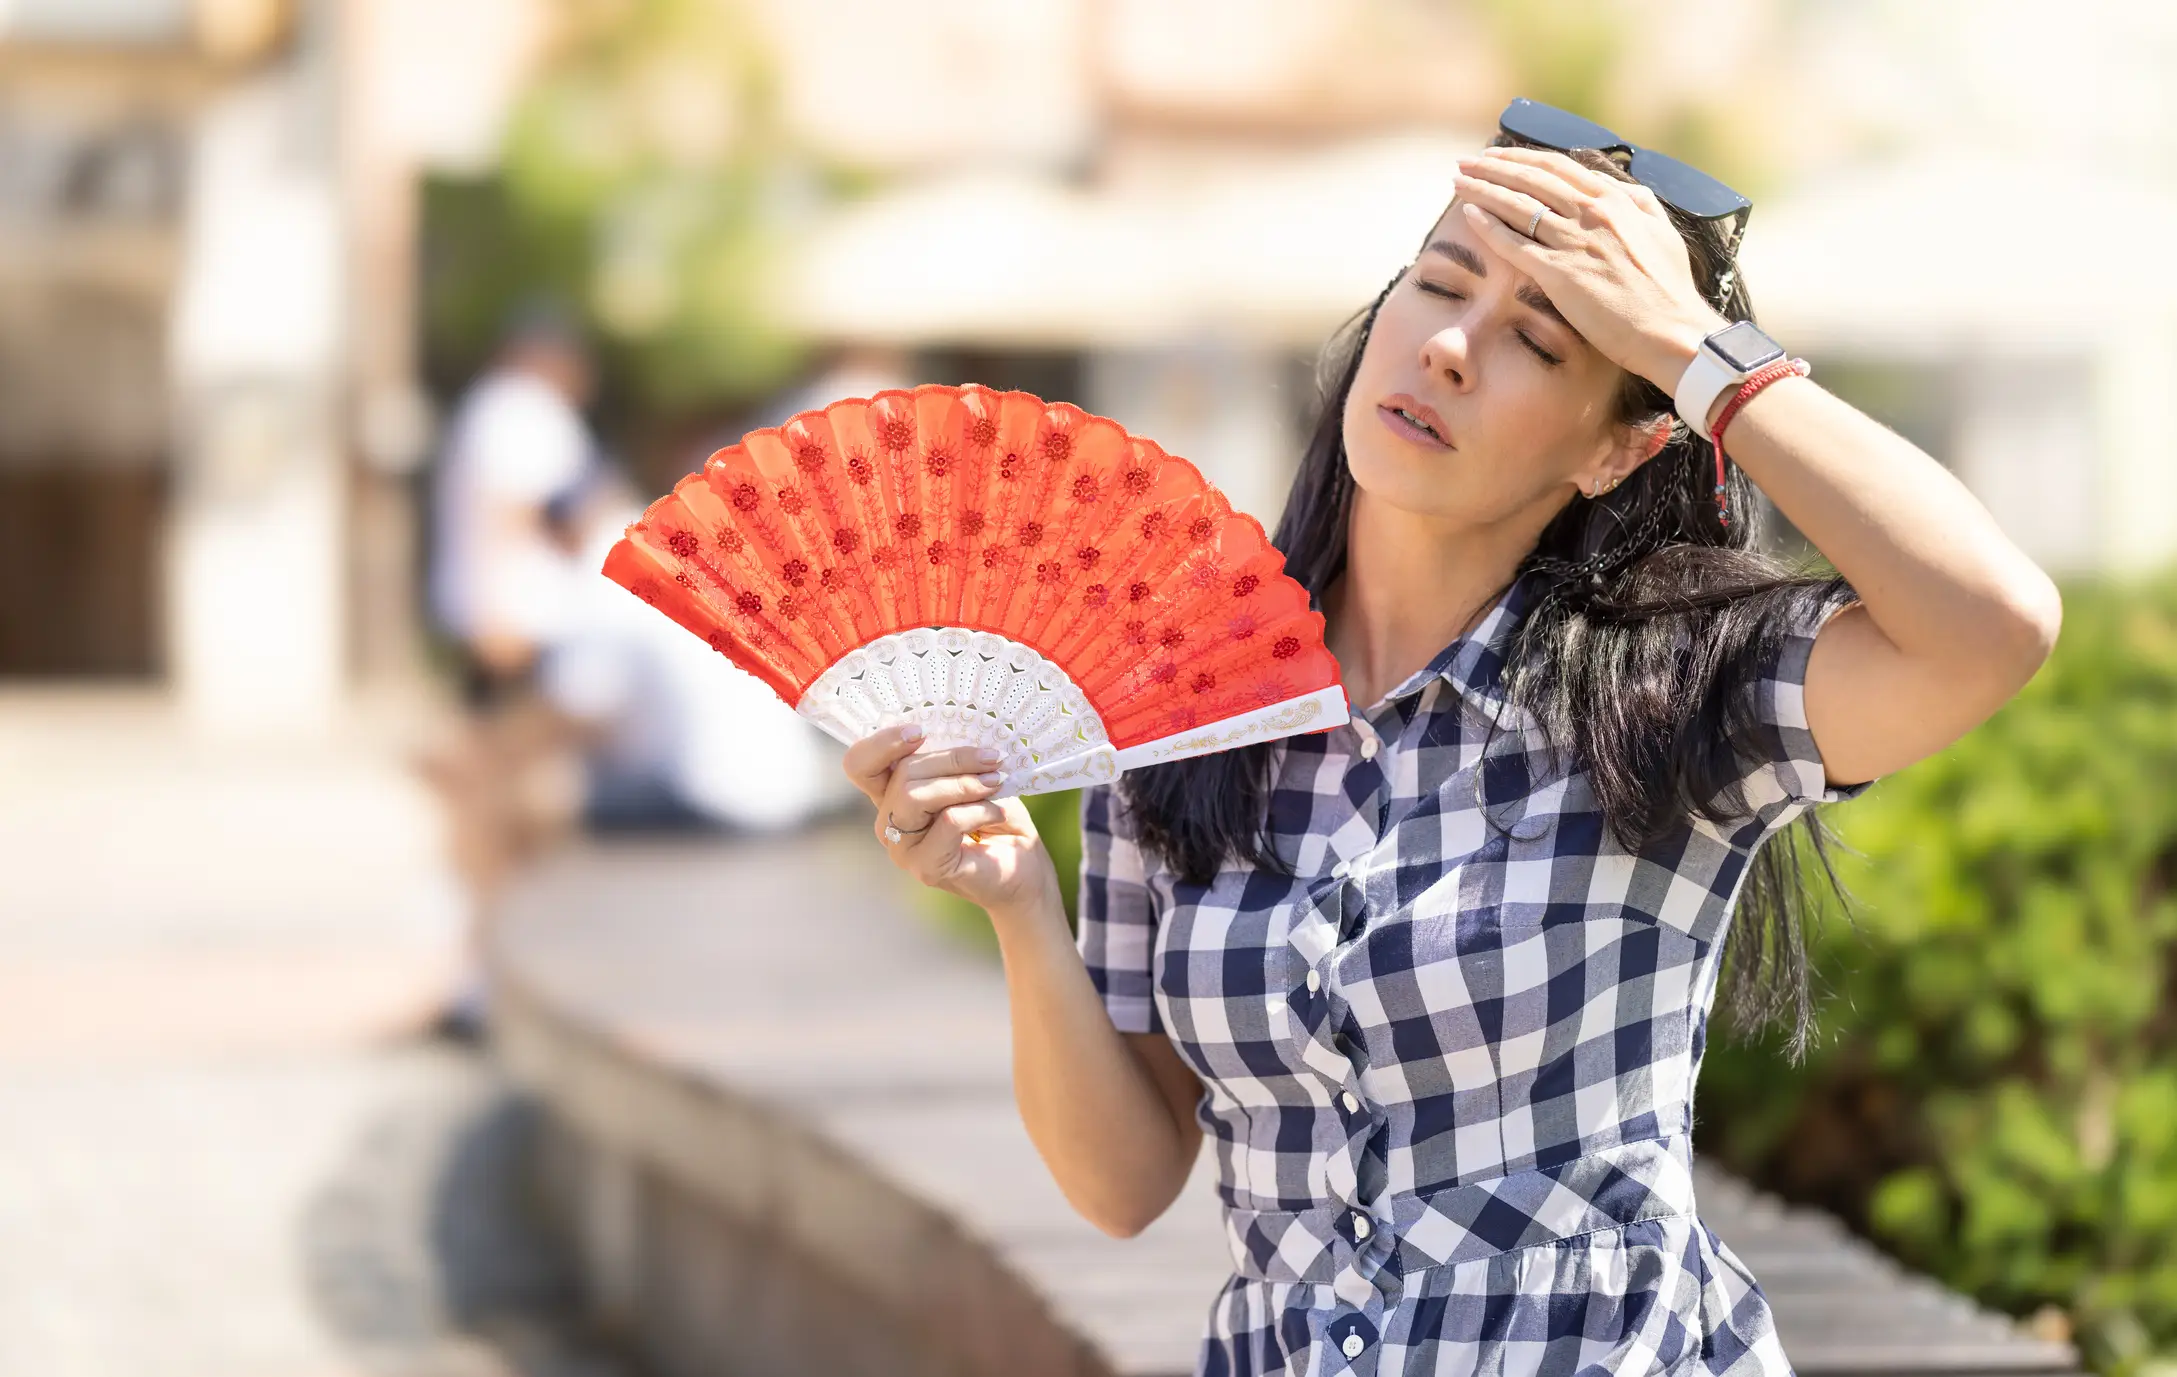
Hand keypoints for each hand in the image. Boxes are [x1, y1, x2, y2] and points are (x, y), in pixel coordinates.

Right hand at [841, 725, 1059, 919]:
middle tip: (992, 759)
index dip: (881, 743)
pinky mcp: (925, 867)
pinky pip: (947, 821)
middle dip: (952, 759)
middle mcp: (889, 820)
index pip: (860, 764)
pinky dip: (979, 809)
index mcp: (893, 793)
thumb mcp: (975, 776)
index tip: (920, 732)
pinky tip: (997, 814)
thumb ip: (954, 760)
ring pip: (914, 796)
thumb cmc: (998, 818)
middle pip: (901, 773)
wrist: (1023, 867)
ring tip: (996, 783)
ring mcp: (902, 847)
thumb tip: (960, 738)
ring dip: (963, 784)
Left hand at [1451, 146, 1729, 392]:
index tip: (1498, 155)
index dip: (1523, 158)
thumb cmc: (1669, 289)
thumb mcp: (1661, 231)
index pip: (1559, 167)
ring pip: (1518, 205)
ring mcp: (1575, 242)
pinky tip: (1469, 214)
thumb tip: (1619, 187)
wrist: (1672, 331)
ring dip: (1483, 189)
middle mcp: (1593, 213)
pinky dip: (1489, 226)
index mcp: (1617, 200)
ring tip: (1458, 181)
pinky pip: (1515, 243)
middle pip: (1531, 178)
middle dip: (1494, 166)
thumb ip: (1639, 203)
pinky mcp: (1560, 273)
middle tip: (1466, 161)